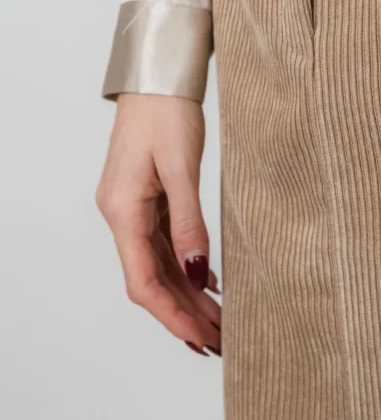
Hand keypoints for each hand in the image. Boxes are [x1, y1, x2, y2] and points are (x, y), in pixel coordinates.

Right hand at [96, 94, 221, 356]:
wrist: (156, 77)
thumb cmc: (166, 112)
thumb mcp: (182, 166)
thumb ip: (189, 221)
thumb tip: (195, 272)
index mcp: (123, 211)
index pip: (143, 281)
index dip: (172, 315)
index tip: (200, 340)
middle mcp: (122, 215)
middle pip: (151, 279)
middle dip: (184, 313)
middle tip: (220, 341)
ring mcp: (133, 208)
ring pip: (159, 265)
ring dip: (187, 295)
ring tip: (220, 321)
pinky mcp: (148, 198)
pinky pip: (164, 244)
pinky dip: (186, 266)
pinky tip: (209, 281)